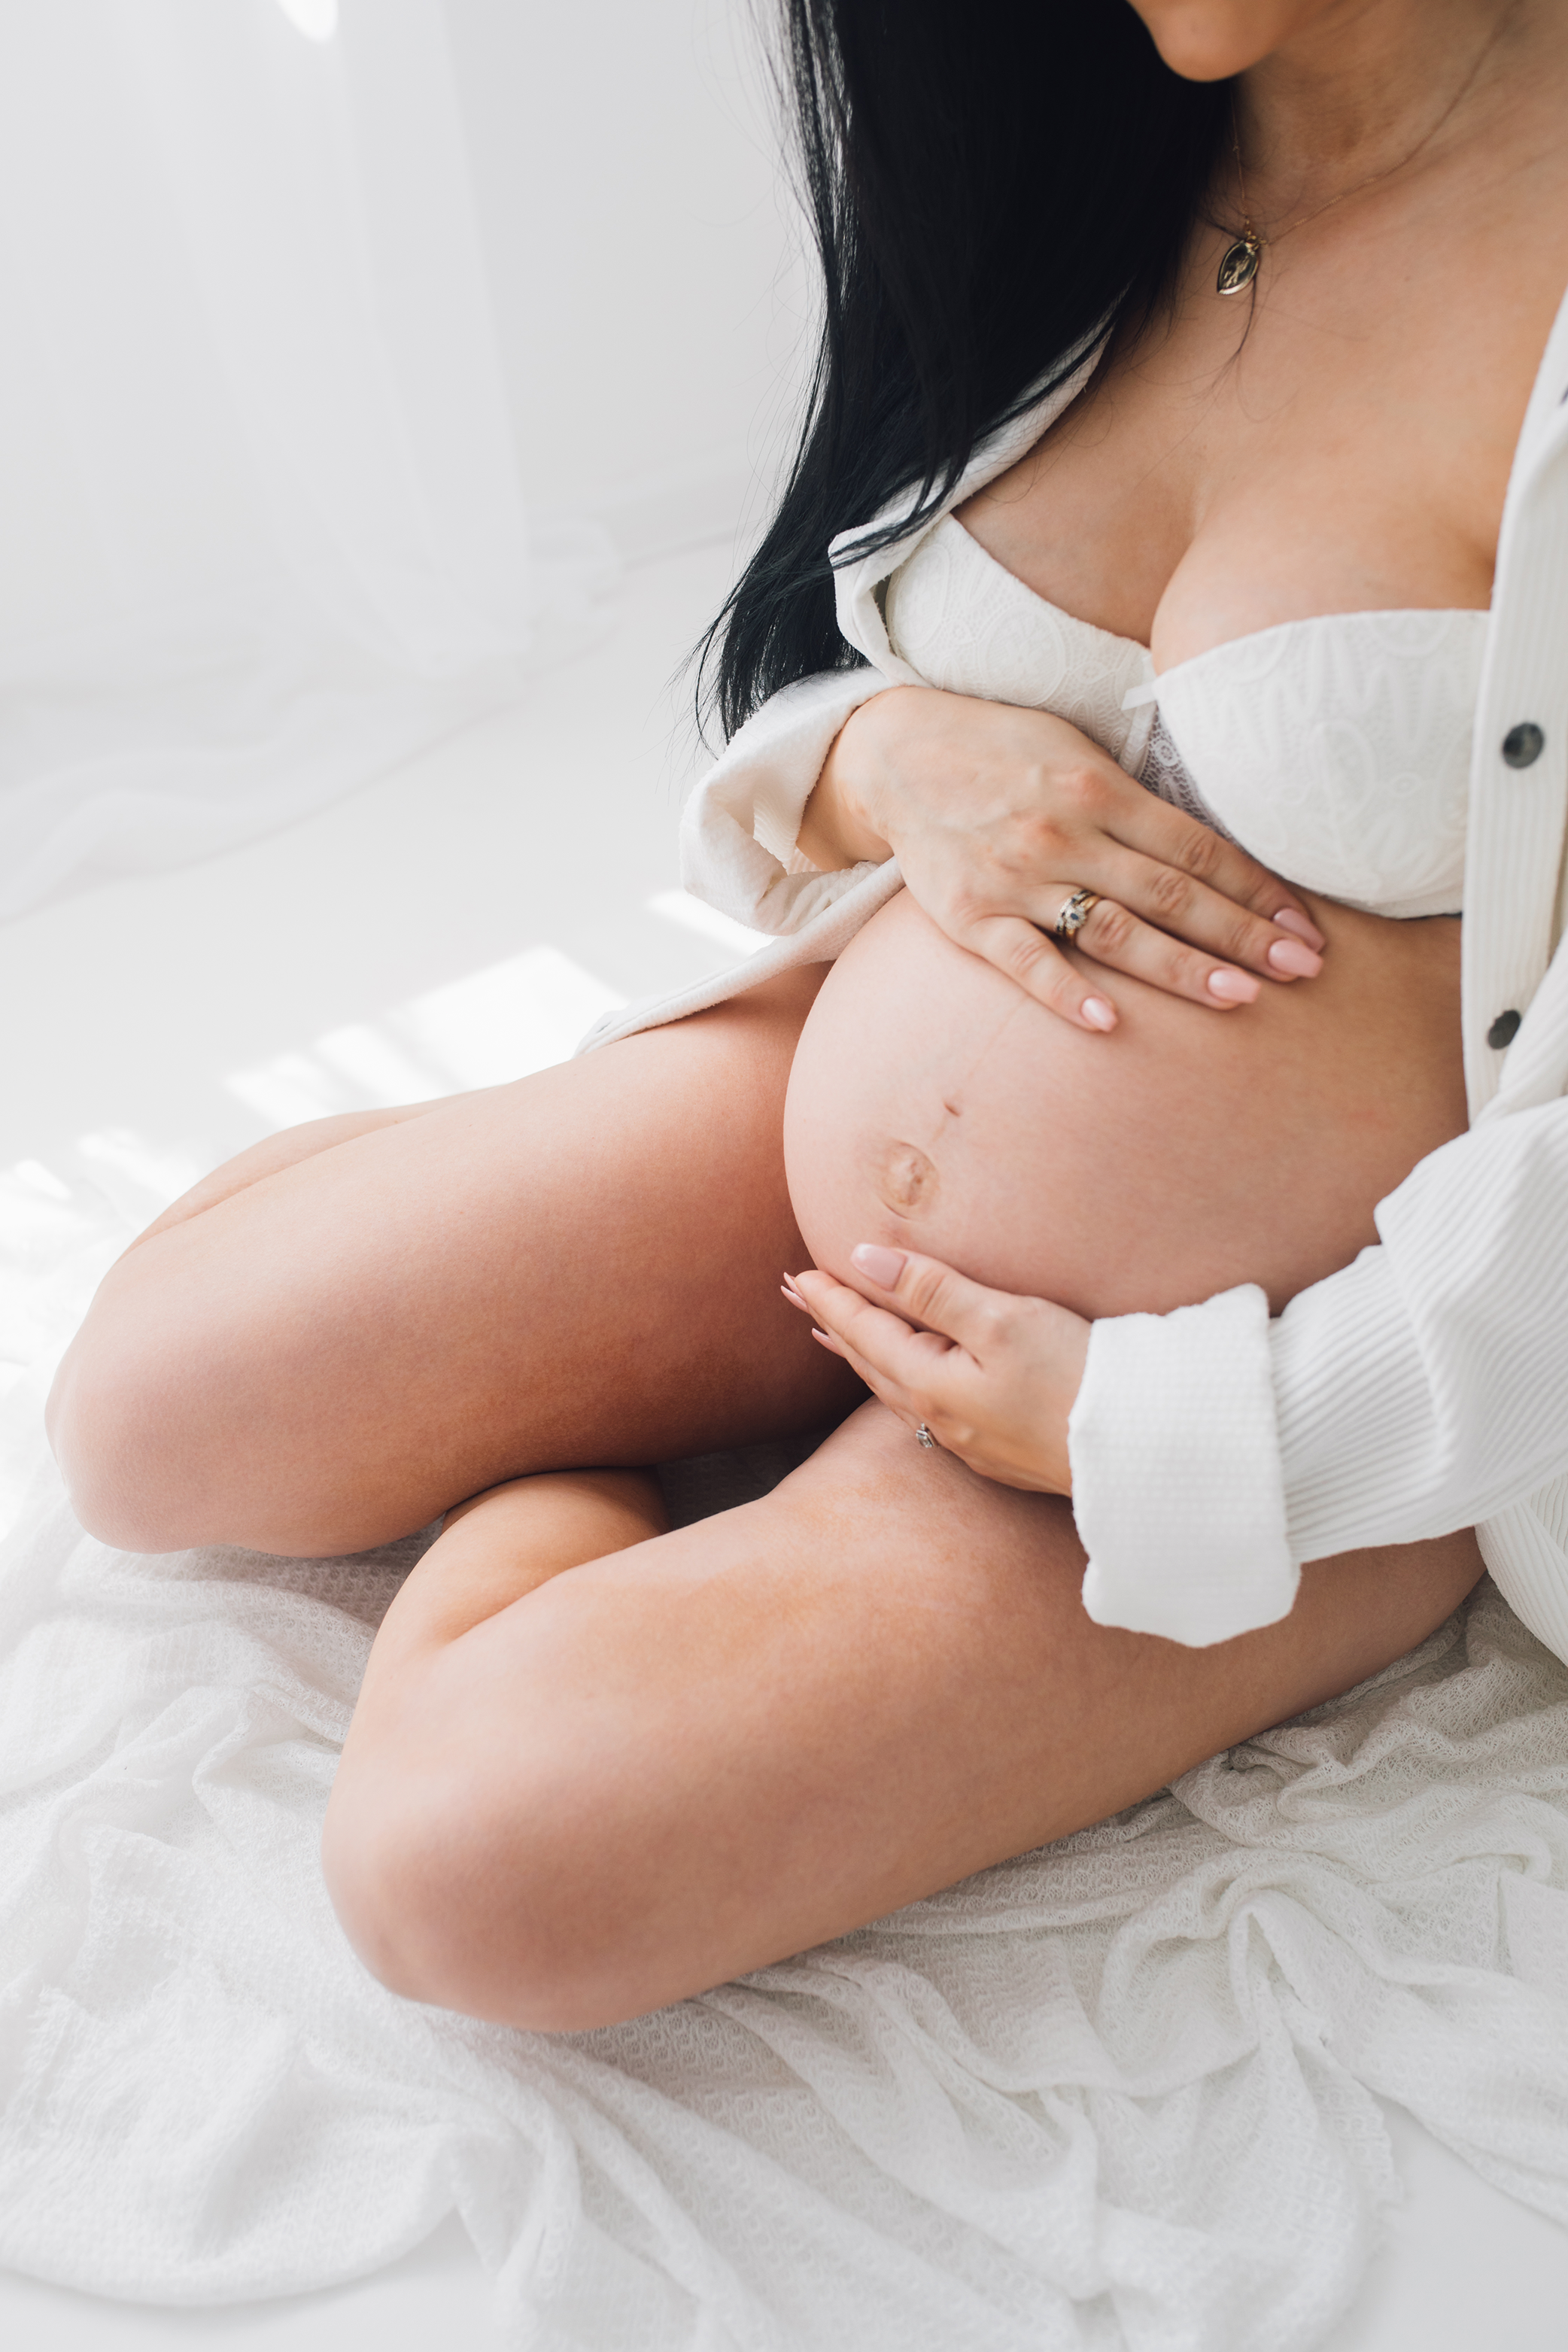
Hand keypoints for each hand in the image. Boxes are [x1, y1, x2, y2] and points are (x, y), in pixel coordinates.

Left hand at [785, 1243, 1089, 1493]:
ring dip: (862, 1356)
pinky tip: (909, 1382)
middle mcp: (939, 1418)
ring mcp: (969, 1441)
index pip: (865, 1330)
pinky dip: (900, 1381)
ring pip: (894, 1389)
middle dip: (833, 1325)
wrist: (1142, 1452)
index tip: (795, 1275)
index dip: (831, 1298)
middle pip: (870, 1361)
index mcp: (931, 1383)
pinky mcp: (999, 1452)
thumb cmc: (1077, 1377)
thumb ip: (931, 1290)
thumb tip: (863, 1261)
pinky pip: (927, 1408)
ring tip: (835, 1337)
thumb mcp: (1001, 1320)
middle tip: (796, 1299)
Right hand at [796, 685, 1324, 1033]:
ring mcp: (1017, 879)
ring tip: (1241, 997)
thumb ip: (1132, 801)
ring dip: (1181, 967)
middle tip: (1303, 970)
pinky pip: (1025, 962)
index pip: (1197, 850)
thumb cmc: (1000, 753)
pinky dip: (1066, 993)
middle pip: (1171, 894)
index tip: (1304, 928)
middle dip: (1243, 935)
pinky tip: (1110, 1022)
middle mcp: (1065, 835)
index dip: (1257, 890)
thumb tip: (1207, 849)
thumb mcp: (1074, 751)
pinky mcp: (970, 918)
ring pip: (1113, 930)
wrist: (895, 755)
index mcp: (1099, 790)